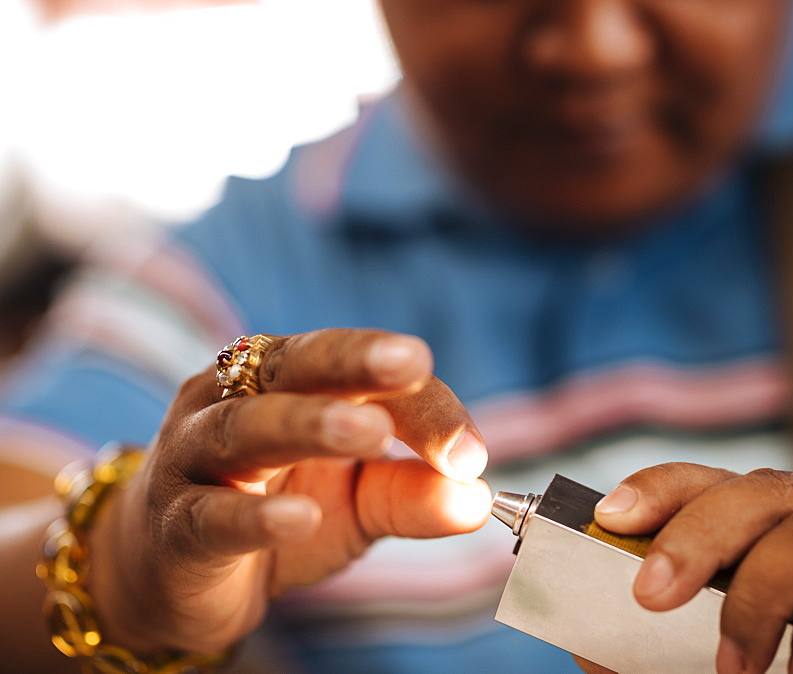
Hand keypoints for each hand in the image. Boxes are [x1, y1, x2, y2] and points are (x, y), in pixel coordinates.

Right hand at [85, 329, 491, 654]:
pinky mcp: (175, 526)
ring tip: (366, 432)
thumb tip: (477, 498)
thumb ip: (411, 494)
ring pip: (245, 428)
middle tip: (410, 362)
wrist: (172, 575)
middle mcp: (234, 400)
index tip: (470, 452)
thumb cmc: (276, 512)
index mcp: (287, 381)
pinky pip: (211, 514)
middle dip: (354, 360)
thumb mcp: (357, 502)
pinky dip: (255, 515)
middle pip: (295, 366)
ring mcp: (194, 458)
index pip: (360, 372)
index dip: (420, 402)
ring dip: (308, 424)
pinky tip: (299, 518)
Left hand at [592, 464, 792, 672]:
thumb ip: (659, 655)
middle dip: (696, 535)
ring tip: (733, 666)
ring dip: (760, 598)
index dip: (659, 488)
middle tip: (651, 595)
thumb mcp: (726, 661)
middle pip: (759, 491)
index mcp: (774, 528)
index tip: (610, 516)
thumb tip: (591, 645)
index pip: (711, 482)